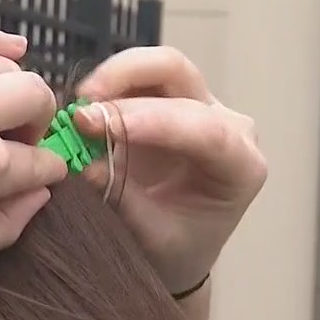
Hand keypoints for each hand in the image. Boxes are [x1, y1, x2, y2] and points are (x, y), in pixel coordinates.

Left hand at [0, 25, 66, 286]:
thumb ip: (3, 225)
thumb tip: (38, 197)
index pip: (41, 161)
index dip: (47, 170)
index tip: (42, 173)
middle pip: (34, 97)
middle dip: (40, 120)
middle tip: (20, 141)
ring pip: (3, 63)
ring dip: (15, 84)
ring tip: (1, 107)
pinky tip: (10, 47)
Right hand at [73, 47, 266, 295]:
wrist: (180, 253)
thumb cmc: (176, 251)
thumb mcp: (152, 239)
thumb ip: (124, 201)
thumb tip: (86, 165)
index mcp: (242, 166)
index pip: (203, 129)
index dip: (149, 120)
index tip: (97, 124)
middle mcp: (228, 126)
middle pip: (179, 76)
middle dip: (126, 82)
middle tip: (80, 108)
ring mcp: (200, 107)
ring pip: (158, 67)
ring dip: (113, 79)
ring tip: (78, 109)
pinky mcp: (170, 100)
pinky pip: (138, 78)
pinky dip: (108, 87)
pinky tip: (84, 109)